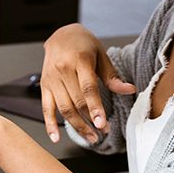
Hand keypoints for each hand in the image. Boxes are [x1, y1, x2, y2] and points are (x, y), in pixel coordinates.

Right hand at [41, 24, 135, 143]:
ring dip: (77, 126)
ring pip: (63, 108)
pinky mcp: (44, 86)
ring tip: (91, 137)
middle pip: (76, 101)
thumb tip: (129, 90)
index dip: (95, 107)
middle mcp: (63, 70)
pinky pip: (46, 108)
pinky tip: (56, 138)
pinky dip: (50, 125)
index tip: (102, 123)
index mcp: (79, 60)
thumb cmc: (82, 44)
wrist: (60, 34)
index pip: (88, 88)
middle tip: (103, 133)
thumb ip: (112, 75)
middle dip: (90, 121)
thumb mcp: (101, 54)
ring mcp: (51, 79)